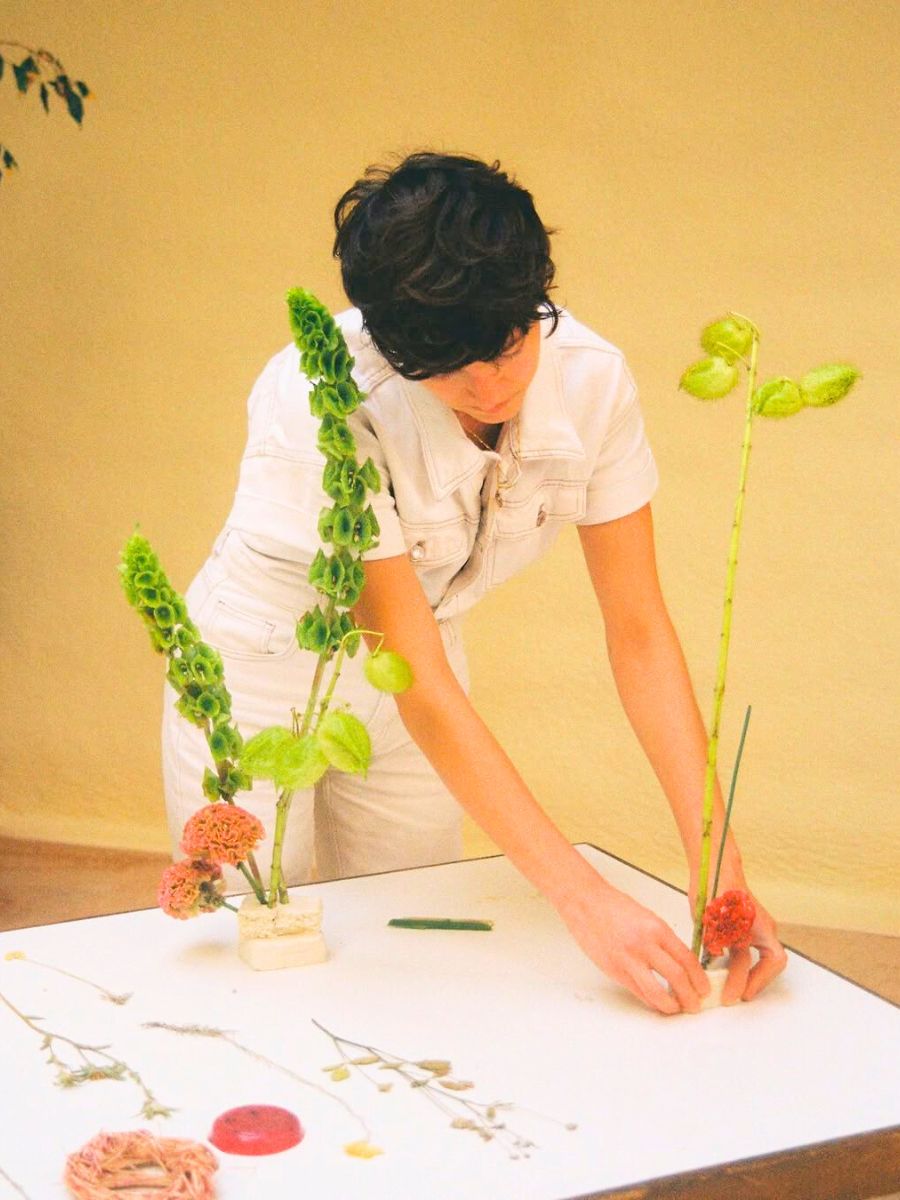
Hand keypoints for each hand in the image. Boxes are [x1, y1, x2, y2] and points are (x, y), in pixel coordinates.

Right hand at [560, 876, 710, 1014]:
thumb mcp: (648, 918)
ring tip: (676, 1008)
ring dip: (671, 1006)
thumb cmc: (615, 907)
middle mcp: (645, 944)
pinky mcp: (614, 970)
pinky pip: (638, 992)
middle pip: (678, 978)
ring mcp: (628, 959)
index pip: (687, 959)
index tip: (704, 988)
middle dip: (691, 997)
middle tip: (695, 1005)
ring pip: (657, 993)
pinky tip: (657, 1002)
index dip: (700, 979)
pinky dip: (651, 1001)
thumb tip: (680, 965)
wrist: (586, 902)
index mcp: (657, 929)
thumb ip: (663, 941)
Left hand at [690, 876, 787, 1003]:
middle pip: (769, 963)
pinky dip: (741, 963)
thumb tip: (715, 962)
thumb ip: (716, 942)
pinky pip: (750, 950)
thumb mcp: (712, 918)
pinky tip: (724, 969)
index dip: (759, 980)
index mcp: (760, 925)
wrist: (714, 867)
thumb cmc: (715, 888)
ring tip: (729, 986)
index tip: (741, 992)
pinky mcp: (746, 927)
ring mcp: (757, 927)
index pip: (773, 960)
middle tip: (734, 995)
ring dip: (747, 974)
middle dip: (752, 982)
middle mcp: (763, 928)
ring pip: (760, 958)